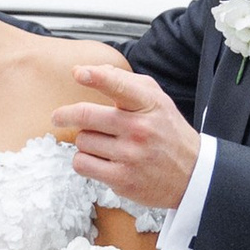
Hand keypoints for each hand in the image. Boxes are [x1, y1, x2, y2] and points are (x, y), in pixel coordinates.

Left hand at [54, 58, 199, 213]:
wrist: (191, 175)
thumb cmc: (169, 134)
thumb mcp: (158, 101)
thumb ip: (127, 83)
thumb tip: (94, 70)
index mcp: (148, 105)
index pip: (119, 86)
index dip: (97, 77)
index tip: (79, 73)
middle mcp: (139, 129)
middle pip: (86, 116)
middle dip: (65, 115)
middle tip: (58, 117)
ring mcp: (130, 156)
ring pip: (82, 141)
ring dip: (85, 141)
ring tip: (102, 144)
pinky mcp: (121, 179)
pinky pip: (83, 164)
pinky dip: (85, 161)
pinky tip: (98, 160)